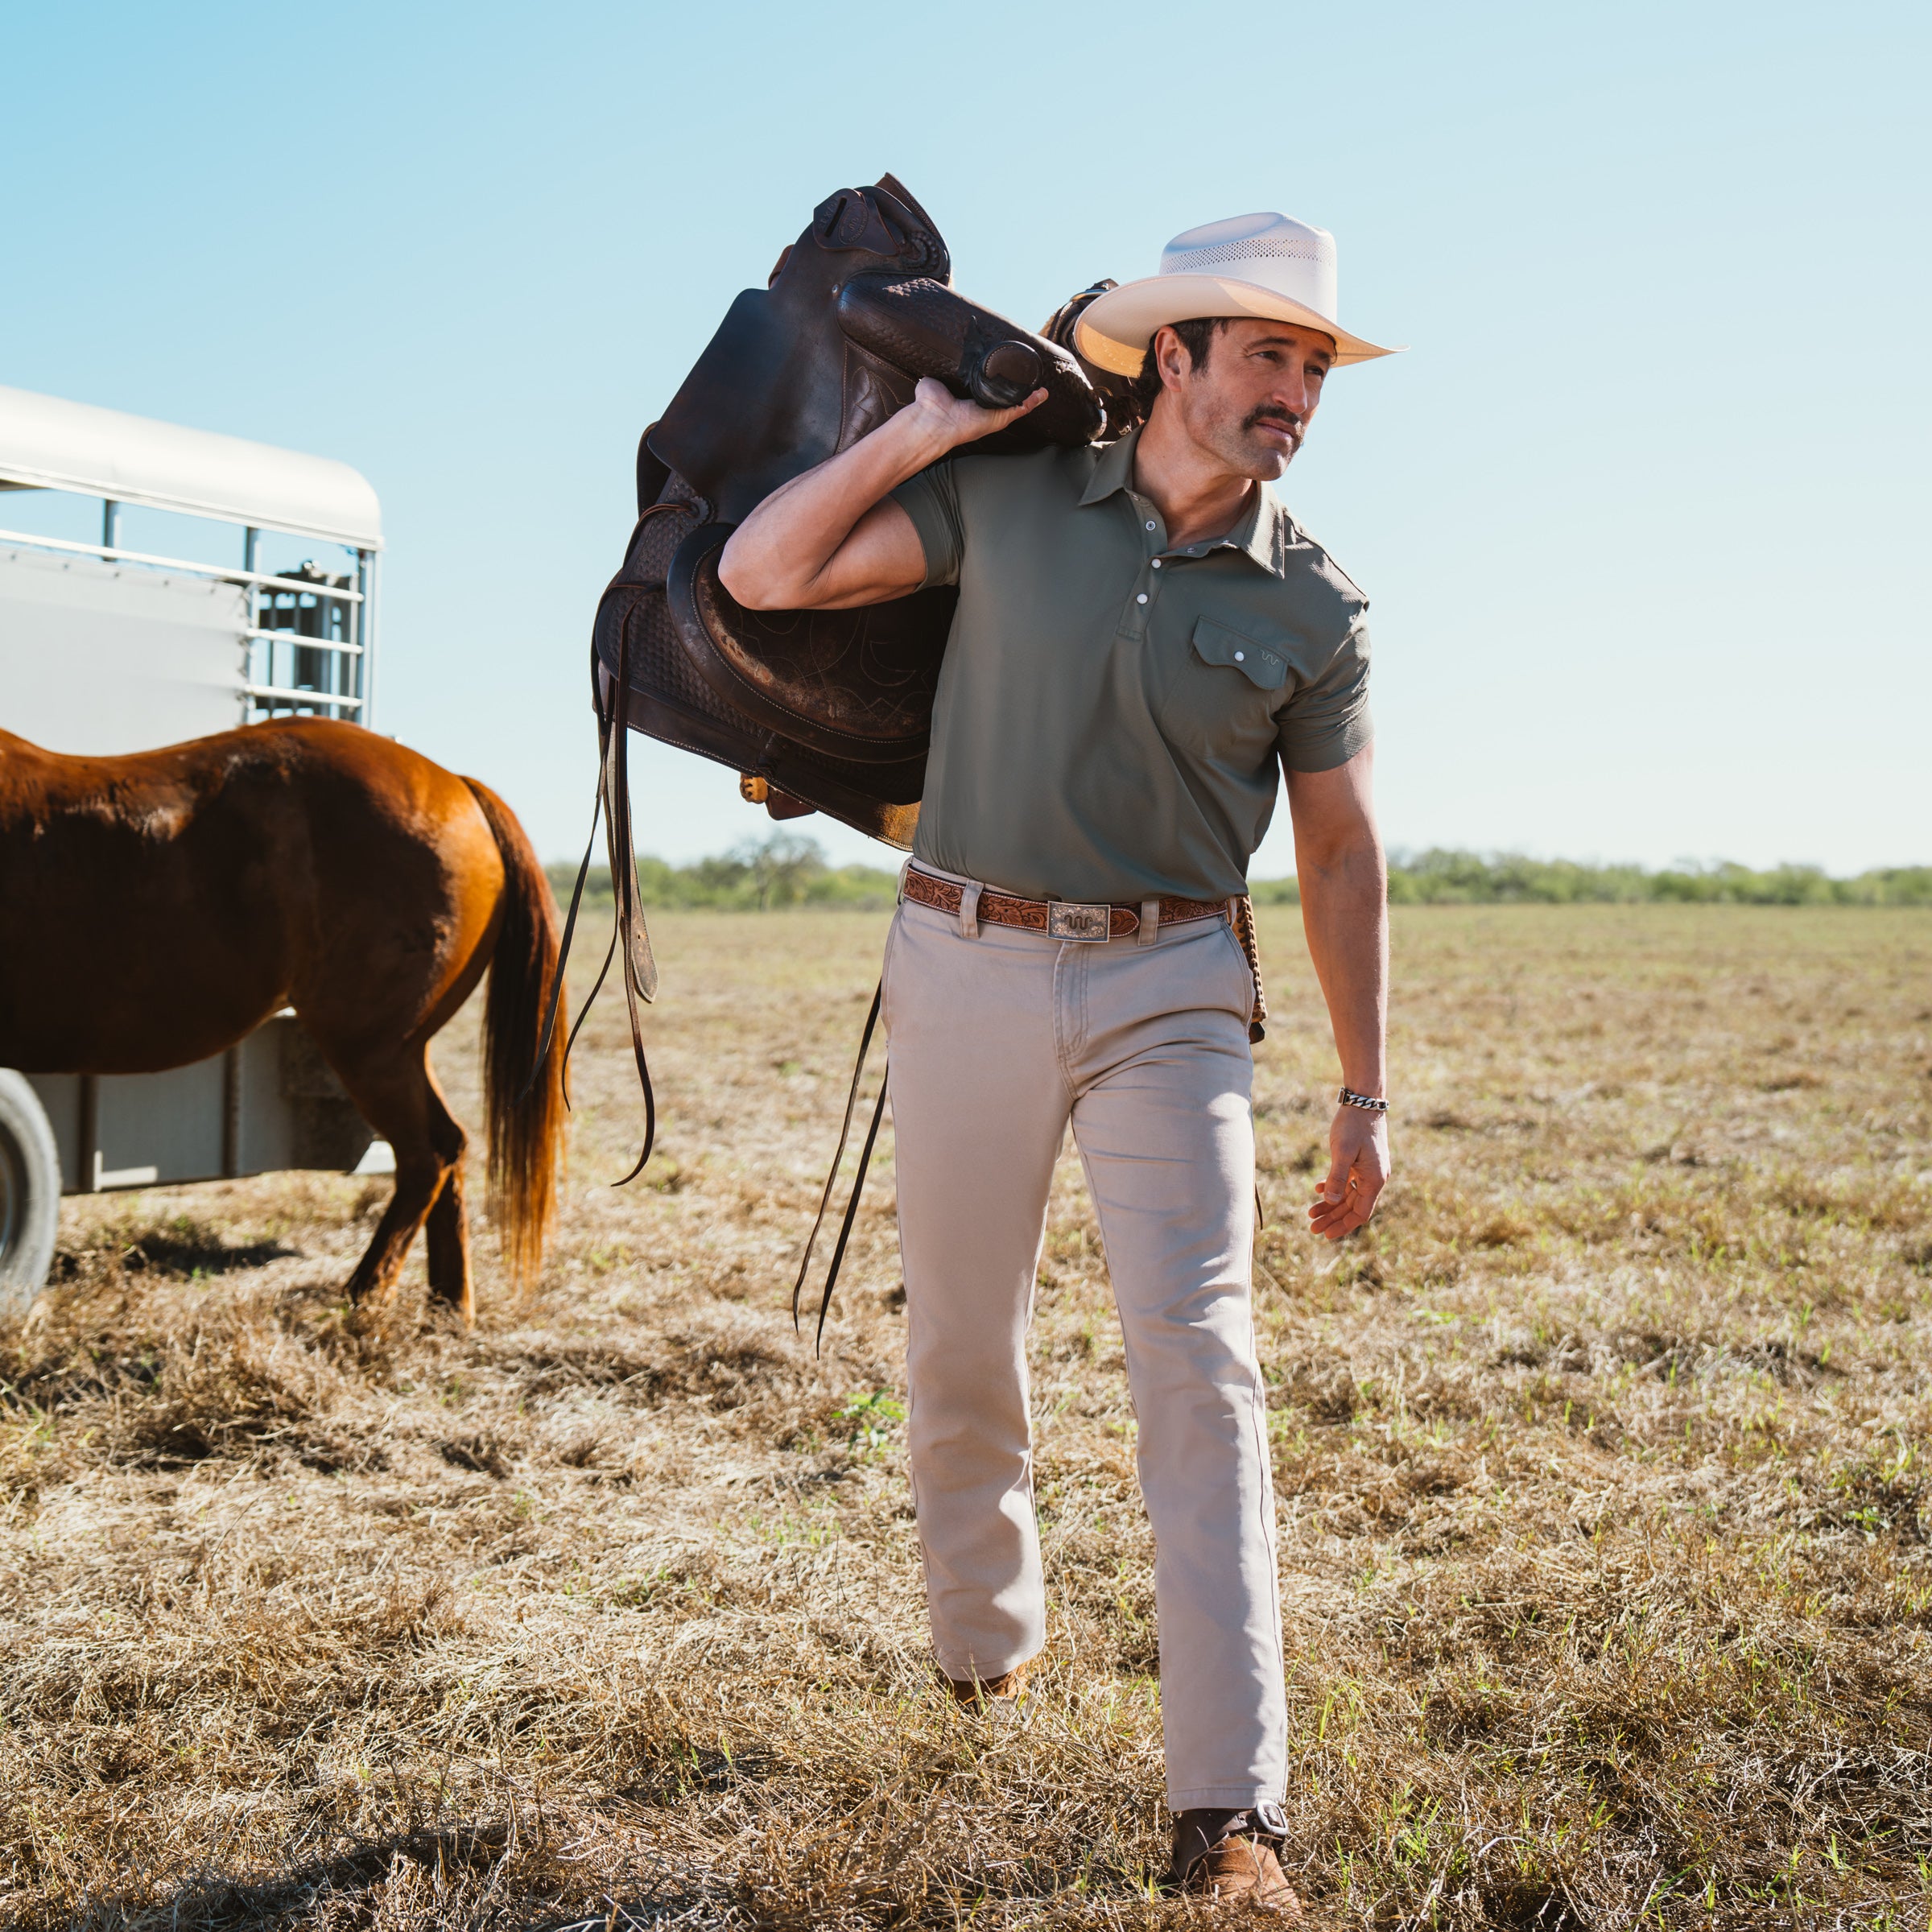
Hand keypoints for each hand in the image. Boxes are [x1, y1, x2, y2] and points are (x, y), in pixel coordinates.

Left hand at [903, 375, 1045, 453]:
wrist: (932, 418)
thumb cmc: (929, 405)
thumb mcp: (933, 382)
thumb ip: (934, 376)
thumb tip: (929, 371)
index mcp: (968, 403)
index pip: (987, 393)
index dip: (997, 385)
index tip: (1007, 374)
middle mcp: (982, 410)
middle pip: (1005, 400)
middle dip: (1018, 391)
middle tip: (1028, 379)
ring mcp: (992, 416)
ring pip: (1016, 405)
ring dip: (1030, 396)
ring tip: (1041, 387)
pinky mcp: (999, 419)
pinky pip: (1020, 409)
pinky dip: (1032, 402)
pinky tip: (1042, 393)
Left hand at [1307, 1104, 1389, 1240]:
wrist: (1363, 1100)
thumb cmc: (1353, 1125)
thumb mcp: (1342, 1152)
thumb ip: (1337, 1177)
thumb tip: (1331, 1202)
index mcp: (1374, 1180)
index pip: (1360, 1213)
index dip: (1343, 1226)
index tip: (1325, 1235)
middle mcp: (1375, 1178)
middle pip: (1353, 1207)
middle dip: (1333, 1218)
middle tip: (1311, 1228)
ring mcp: (1370, 1170)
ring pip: (1350, 1195)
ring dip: (1331, 1205)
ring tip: (1310, 1212)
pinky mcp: (1363, 1161)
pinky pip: (1349, 1182)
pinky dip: (1335, 1188)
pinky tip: (1318, 1189)